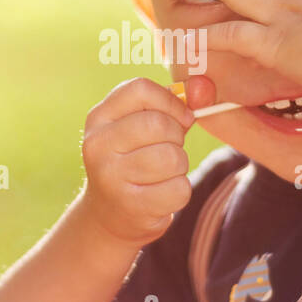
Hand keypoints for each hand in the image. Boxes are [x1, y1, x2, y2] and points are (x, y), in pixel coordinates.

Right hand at [78, 78, 195, 246]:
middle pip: (159, 124)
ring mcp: (110, 177)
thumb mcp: (141, 126)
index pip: (140, 89)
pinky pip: (179, 189)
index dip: (171, 101)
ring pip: (172, 157)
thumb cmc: (135, 159)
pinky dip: (179, 191)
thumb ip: (172, 104)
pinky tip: (161, 194)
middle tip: (169, 149)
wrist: (110, 213)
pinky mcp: (131, 206)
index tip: (181, 117)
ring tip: (163, 173)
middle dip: (177, 137)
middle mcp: (98, 145)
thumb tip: (203, 87)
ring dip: (179, 165)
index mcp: (99, 117)